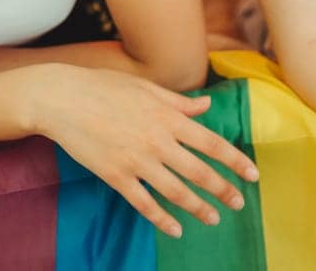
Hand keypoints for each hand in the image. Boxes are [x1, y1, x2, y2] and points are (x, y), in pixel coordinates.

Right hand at [31, 66, 259, 237]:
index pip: (212, 143)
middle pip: (199, 171)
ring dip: (198, 208)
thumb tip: (207, 105)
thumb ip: (179, 101)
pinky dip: (161, 218)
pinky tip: (175, 229)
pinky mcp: (115, 176)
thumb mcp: (146, 88)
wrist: (62, 98)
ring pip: (176, 191)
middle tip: (238, 203)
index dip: (235, 161)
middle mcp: (157, 141)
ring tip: (214, 219)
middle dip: (223, 190)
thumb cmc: (104, 87)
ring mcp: (137, 161)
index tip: (253, 174)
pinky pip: (144, 203)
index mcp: (168, 117)